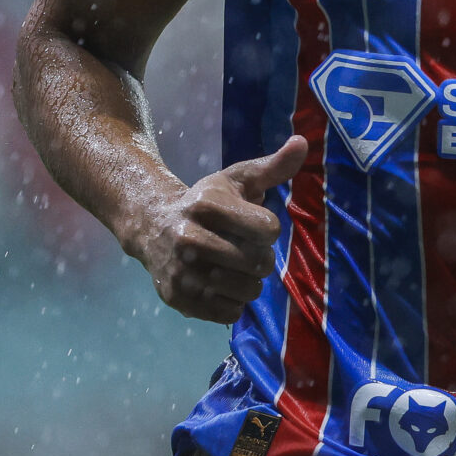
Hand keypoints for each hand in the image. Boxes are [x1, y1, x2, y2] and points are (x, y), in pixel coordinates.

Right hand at [128, 138, 306, 323]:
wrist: (153, 227)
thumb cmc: (207, 203)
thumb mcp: (237, 179)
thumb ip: (272, 167)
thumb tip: (302, 143)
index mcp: (205, 205)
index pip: (268, 229)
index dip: (268, 228)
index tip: (254, 224)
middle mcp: (188, 238)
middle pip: (259, 262)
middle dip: (262, 257)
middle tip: (246, 249)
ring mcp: (181, 271)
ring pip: (247, 290)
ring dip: (250, 282)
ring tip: (236, 268)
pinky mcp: (177, 298)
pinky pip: (229, 313)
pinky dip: (234, 303)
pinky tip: (222, 285)